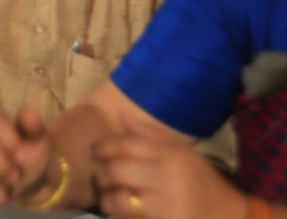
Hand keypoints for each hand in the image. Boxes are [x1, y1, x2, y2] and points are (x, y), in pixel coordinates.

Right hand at [0, 107, 53, 204]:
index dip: (9, 141)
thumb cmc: (28, 150)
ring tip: (10, 182)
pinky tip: (2, 193)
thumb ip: (34, 126)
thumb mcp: (37, 137)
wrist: (21, 173)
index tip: (21, 153)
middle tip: (17, 173)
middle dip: (2, 164)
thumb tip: (28, 112)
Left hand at [93, 115, 246, 218]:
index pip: (127, 144)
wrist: (228, 217)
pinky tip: (121, 212)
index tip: (95, 150)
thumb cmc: (202, 181)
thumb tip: (121, 116)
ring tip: (108, 198)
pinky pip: (128, 218)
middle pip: (116, 170)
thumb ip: (150, 135)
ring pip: (118, 199)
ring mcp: (165, 205)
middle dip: (102, 173)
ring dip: (107, 199)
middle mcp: (167, 177)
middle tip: (100, 176)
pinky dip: (119, 216)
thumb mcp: (183, 153)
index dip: (103, 146)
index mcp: (172, 155)